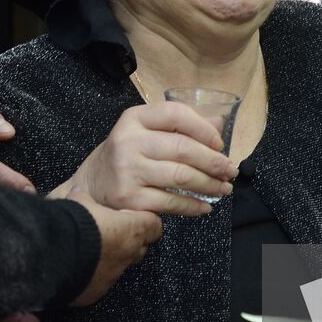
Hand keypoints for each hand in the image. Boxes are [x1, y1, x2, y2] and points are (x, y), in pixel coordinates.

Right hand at [50, 102, 236, 215]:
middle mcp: (128, 141)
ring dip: (210, 185)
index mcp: (133, 118)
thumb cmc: (126, 156)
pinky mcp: (129, 199)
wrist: (90, 187)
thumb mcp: (144, 132)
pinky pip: (171, 202)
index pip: (176, 114)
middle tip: (230, 171)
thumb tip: (220, 123)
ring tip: (224, 189)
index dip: (203, 129)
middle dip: (214, 161)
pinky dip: (193, 206)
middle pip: (183, 148)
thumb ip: (179, 127)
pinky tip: (204, 207)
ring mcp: (127, 171)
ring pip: (181, 176)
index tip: (220, 144)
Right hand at [65, 189, 162, 306]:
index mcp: (130, 231)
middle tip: (112, 231)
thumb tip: (79, 193)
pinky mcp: (96, 292)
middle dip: (129, 240)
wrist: (52, 257)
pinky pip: (100, 282)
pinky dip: (93, 275)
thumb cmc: (73, 226)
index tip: (132, 216)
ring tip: (92, 250)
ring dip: (110, 258)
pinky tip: (78, 267)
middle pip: (140, 247)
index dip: (144, 220)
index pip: (154, 226)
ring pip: (121, 266)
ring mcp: (113, 276)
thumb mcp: (80, 202)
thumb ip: (85, 198)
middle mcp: (126, 255)